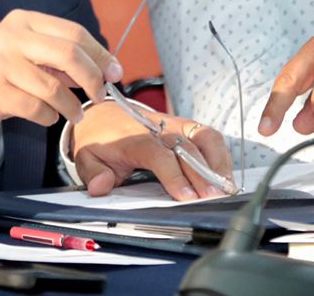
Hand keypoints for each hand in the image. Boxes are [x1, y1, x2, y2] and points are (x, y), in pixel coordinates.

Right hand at [0, 9, 120, 142]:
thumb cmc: (1, 77)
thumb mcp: (30, 57)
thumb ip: (63, 59)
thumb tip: (107, 68)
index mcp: (24, 21)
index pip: (74, 33)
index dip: (100, 54)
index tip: (115, 72)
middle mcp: (10, 37)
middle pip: (69, 54)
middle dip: (92, 78)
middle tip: (101, 95)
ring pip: (54, 87)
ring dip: (72, 106)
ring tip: (75, 114)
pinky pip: (37, 108)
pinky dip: (49, 117)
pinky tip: (47, 118)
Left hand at [71, 101, 233, 200]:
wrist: (104, 114)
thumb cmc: (99, 140)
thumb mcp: (86, 157)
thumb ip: (93, 173)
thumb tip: (102, 186)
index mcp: (135, 138)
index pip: (159, 155)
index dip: (175, 176)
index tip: (187, 197)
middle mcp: (159, 128)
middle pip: (188, 148)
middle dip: (203, 174)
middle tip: (214, 198)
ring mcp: (175, 125)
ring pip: (204, 136)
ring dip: (218, 161)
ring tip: (227, 187)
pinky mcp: (186, 126)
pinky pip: (208, 135)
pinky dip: (220, 154)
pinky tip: (225, 175)